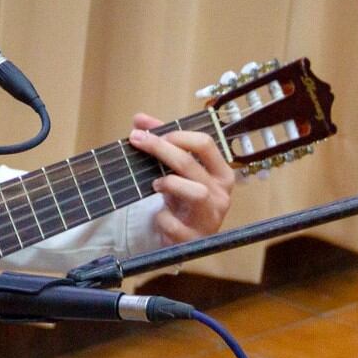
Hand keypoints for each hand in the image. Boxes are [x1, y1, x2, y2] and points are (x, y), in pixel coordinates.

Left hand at [128, 113, 233, 243]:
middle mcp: (221, 194)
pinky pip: (176, 224)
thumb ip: (162, 143)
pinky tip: (159, 216)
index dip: (177, 135)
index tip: (153, 133)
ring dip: (170, 183)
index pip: (205, 143)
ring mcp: (210, 217)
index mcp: (221, 173)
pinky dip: (162, 218)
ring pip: (196, 193)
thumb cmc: (183, 199)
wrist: (184, 238)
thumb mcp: (177, 171)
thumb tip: (139, 119)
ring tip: (155, 184)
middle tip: (137, 140)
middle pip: (190, 164)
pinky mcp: (194, 239)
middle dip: (160, 148)